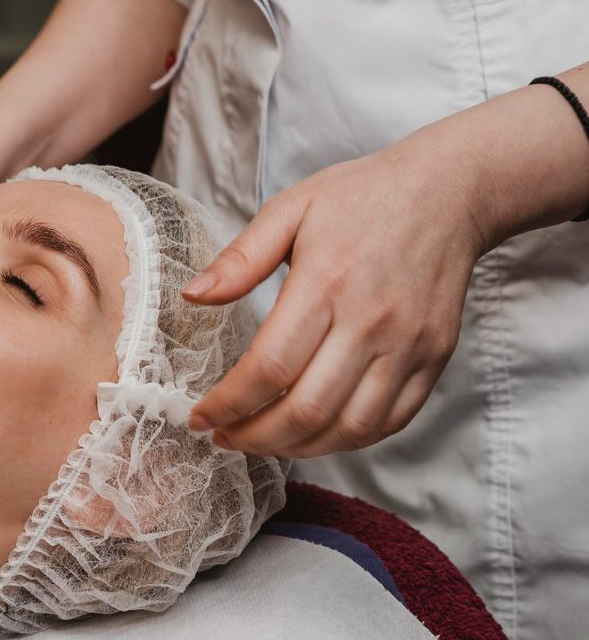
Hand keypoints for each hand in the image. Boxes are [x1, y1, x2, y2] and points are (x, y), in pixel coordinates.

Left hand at [182, 130, 489, 457]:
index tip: (200, 418)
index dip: (229, 404)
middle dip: (256, 437)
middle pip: (307, 409)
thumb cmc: (361, 198)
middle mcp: (370, 322)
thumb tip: (191, 296)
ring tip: (262, 441)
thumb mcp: (289, 209)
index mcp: (324, 284)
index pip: (269, 368)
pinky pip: (391, 421)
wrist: (449, 191)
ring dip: (298, 448)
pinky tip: (314, 434)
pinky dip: (347, 440)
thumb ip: (239, 259)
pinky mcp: (434, 358)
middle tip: (225, 439)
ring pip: (349, 427)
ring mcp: (408, 345)